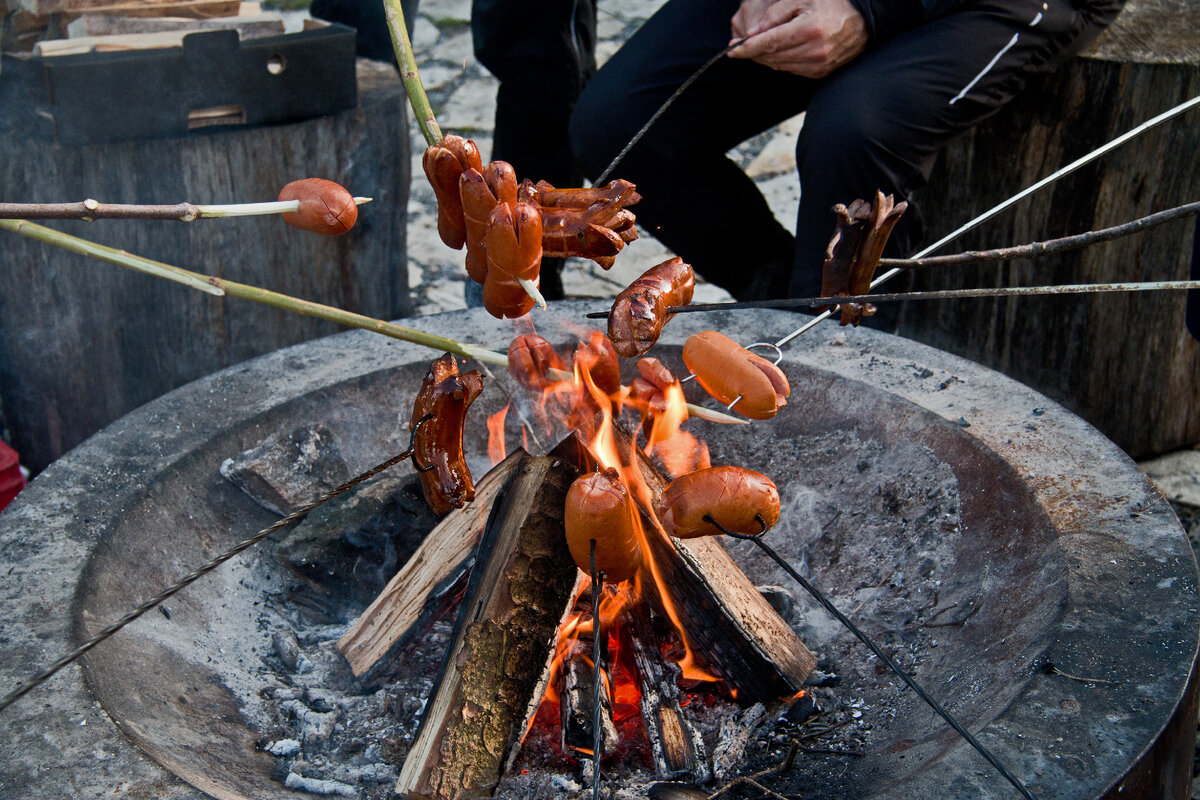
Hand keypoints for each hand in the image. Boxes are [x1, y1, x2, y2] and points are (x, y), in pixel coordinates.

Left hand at [729, 0, 866, 77]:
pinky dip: (781, 62)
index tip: (731, 50)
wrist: (862, 21)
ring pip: (779, 66)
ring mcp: (818, 65)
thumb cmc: (829, 4)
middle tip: (739, 48)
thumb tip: (752, 34)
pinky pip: (791, 70)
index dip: (747, 48)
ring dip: (766, 58)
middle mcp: (814, 51)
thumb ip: (775, 14)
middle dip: (753, 53)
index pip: (769, 43)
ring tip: (758, 47)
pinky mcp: (820, 74)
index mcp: (809, 29)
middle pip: (772, 57)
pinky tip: (778, 51)